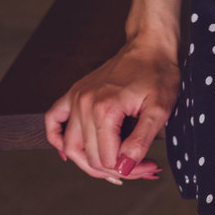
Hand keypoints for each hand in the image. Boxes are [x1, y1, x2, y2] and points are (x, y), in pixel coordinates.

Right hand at [44, 37, 179, 185]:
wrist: (150, 45)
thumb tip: (124, 167)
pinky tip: (68, 152)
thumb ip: (140, 141)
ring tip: (112, 169)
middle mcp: (84, 104)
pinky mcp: (75, 92)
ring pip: (71, 146)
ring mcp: (76, 97)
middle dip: (116, 170)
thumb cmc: (158, 73)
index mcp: (105, 109)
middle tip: (139, 169)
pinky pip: (54, 119)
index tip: (150, 166)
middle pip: (91, 156)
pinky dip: (57, 139)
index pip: (109, 159)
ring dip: (89, 164)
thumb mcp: (160, 109)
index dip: (130, 170)